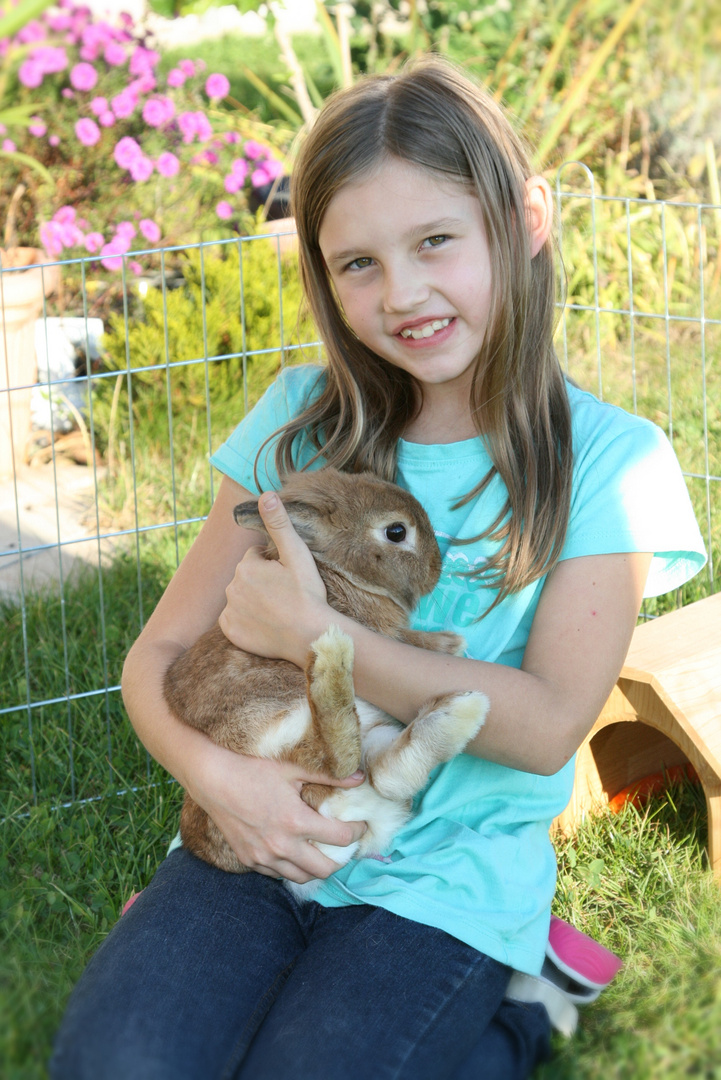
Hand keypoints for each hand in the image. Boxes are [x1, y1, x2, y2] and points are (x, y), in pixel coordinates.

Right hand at [191, 741, 366, 882]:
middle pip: (325, 869)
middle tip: (344, 845)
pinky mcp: (248, 860)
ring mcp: (263, 857)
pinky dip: (290, 867)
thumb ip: (329, 776)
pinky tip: (294, 852)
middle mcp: (282, 846)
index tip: (361, 824)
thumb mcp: (293, 768)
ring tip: (321, 851)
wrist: (212, 778)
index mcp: (296, 822)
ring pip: (301, 877)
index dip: (357, 831)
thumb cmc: (253, 769)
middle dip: (341, 859)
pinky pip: (277, 874)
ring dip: (316, 867)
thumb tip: (360, 778)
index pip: (341, 838)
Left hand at [218, 491, 329, 665]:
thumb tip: (266, 495)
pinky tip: (265, 624)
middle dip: (262, 581)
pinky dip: (245, 620)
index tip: (288, 578)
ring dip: (253, 599)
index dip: (273, 565)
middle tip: (285, 594)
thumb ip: (279, 524)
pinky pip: (234, 619)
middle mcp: (232, 587)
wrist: (309, 636)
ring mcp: (230, 611)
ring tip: (277, 610)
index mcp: (247, 567)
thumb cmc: (307, 595)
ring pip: (240, 596)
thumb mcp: (297, 555)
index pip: (255, 557)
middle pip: (246, 576)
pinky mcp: (230, 631)